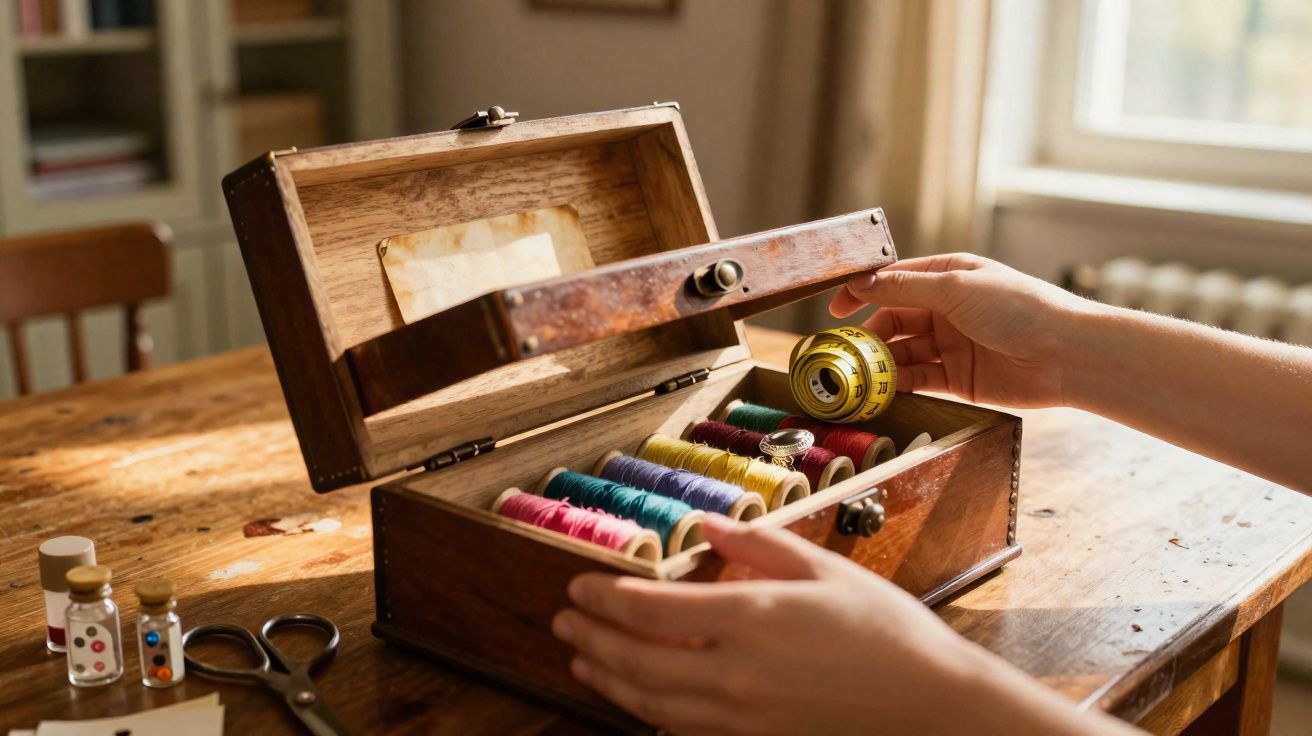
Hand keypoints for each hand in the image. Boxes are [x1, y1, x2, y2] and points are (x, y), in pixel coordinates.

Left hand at [552, 516, 1121, 735]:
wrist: (931, 706)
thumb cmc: (887, 632)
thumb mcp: (824, 570)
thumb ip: (757, 548)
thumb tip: (707, 530)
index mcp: (750, 618)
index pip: (648, 610)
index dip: (603, 598)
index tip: (578, 585)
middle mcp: (735, 672)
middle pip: (635, 660)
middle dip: (589, 639)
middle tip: (563, 622)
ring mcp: (742, 716)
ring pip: (649, 703)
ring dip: (608, 680)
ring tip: (581, 663)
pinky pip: (683, 732)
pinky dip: (648, 714)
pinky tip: (638, 702)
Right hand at [828, 253, 1099, 407]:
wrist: (1066, 354)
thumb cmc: (1019, 308)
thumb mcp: (955, 288)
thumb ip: (904, 289)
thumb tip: (860, 284)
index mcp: (948, 276)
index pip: (894, 281)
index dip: (863, 293)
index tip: (835, 310)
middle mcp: (947, 309)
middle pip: (893, 320)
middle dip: (867, 335)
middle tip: (843, 351)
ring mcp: (952, 345)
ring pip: (902, 352)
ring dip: (879, 362)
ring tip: (856, 374)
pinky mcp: (958, 378)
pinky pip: (918, 379)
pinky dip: (897, 384)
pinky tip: (880, 389)